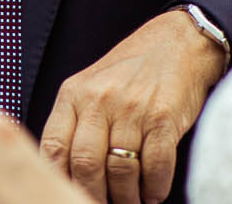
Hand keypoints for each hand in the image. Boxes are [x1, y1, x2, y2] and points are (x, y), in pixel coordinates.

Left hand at [39, 11, 227, 203]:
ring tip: (130, 201)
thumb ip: (76, 122)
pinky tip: (152, 192)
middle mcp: (100, 100)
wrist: (178, 42)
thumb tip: (64, 172)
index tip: (65, 193)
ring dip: (126, 197)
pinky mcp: (164, 118)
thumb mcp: (91, 86)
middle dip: (93, 194)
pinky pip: (155, 167)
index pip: (54, 148)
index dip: (58, 179)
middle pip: (85, 165)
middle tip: (101, 203)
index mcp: (74, 94)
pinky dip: (154, 188)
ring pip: (120, 171)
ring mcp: (132, 109)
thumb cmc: (132, 70)